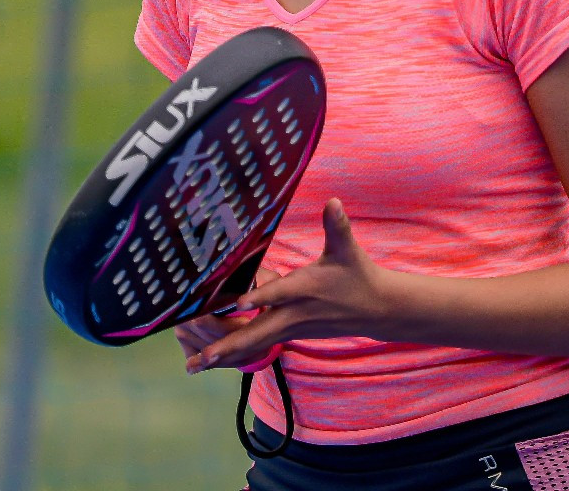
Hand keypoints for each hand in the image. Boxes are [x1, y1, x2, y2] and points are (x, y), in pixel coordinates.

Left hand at [186, 198, 386, 371]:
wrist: (375, 309)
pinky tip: (215, 360)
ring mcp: (291, 327)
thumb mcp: (347, 249)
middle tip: (197, 360)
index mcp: (306, 288)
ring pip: (254, 344)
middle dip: (227, 346)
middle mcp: (294, 313)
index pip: (281, 293)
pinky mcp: (290, 333)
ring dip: (224, 355)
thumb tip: (333, 201)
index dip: (261, 297)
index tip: (238, 303)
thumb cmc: (357, 275)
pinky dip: (236, 354)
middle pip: (257, 333)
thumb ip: (336, 226)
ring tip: (194, 366)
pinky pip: (259, 346)